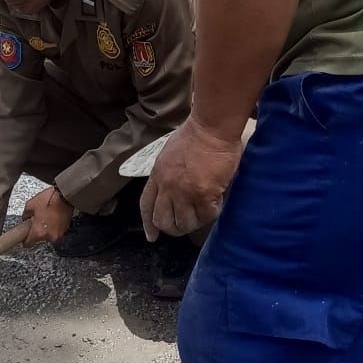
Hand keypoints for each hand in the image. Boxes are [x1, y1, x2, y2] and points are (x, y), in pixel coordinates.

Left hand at [22, 186, 73, 245]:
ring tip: (46, 216)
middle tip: (36, 220)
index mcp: (38, 232)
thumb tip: (25, 220)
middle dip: (36, 231)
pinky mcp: (65, 229)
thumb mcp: (30, 205)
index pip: (28, 244)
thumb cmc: (49, 199)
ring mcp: (58, 234)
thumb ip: (25, 216)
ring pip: (47, 235)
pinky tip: (52, 216)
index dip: (25, 239)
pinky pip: (55, 231)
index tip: (25, 235)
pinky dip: (53, 226)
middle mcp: (49, 236)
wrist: (65, 195)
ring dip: (46, 229)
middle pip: (38, 239)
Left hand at [140, 118, 244, 241]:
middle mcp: (167, 186)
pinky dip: (212, 212)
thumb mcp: (170, 153)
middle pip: (163, 220)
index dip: (148, 223)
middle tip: (184, 225)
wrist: (211, 126)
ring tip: (203, 212)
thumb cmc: (196, 134)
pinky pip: (207, 216)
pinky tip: (216, 202)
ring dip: (194, 222)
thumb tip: (174, 190)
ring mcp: (184, 192)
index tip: (152, 236)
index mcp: (157, 174)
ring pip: (185, 223)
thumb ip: (168, 174)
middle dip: (173, 228)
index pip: (146, 205)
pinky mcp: (204, 194)